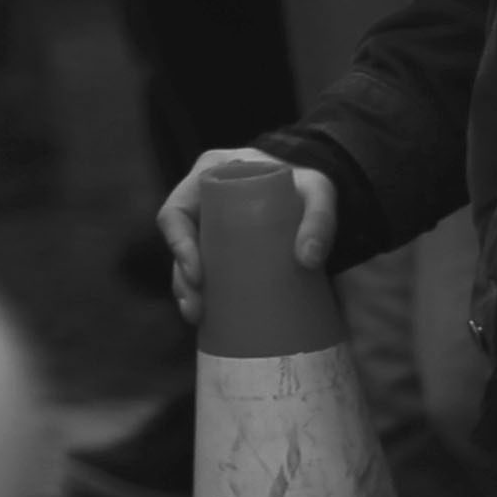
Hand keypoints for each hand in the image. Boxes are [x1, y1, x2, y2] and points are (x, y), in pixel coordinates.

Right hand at [159, 148, 335, 321]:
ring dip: (187, 291)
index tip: (197, 275)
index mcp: (208, 179)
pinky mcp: (223, 250)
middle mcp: (201, 205)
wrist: (313, 195)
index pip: (176, 211)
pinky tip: (209, 317)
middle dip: (181, 278)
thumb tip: (308, 259)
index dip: (177, 244)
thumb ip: (319, 219)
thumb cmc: (307, 184)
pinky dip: (205, 294)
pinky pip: (206, 271)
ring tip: (198, 317)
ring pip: (187, 261)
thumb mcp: (318, 192)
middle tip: (196, 308)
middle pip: (179, 243)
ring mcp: (210, 229)